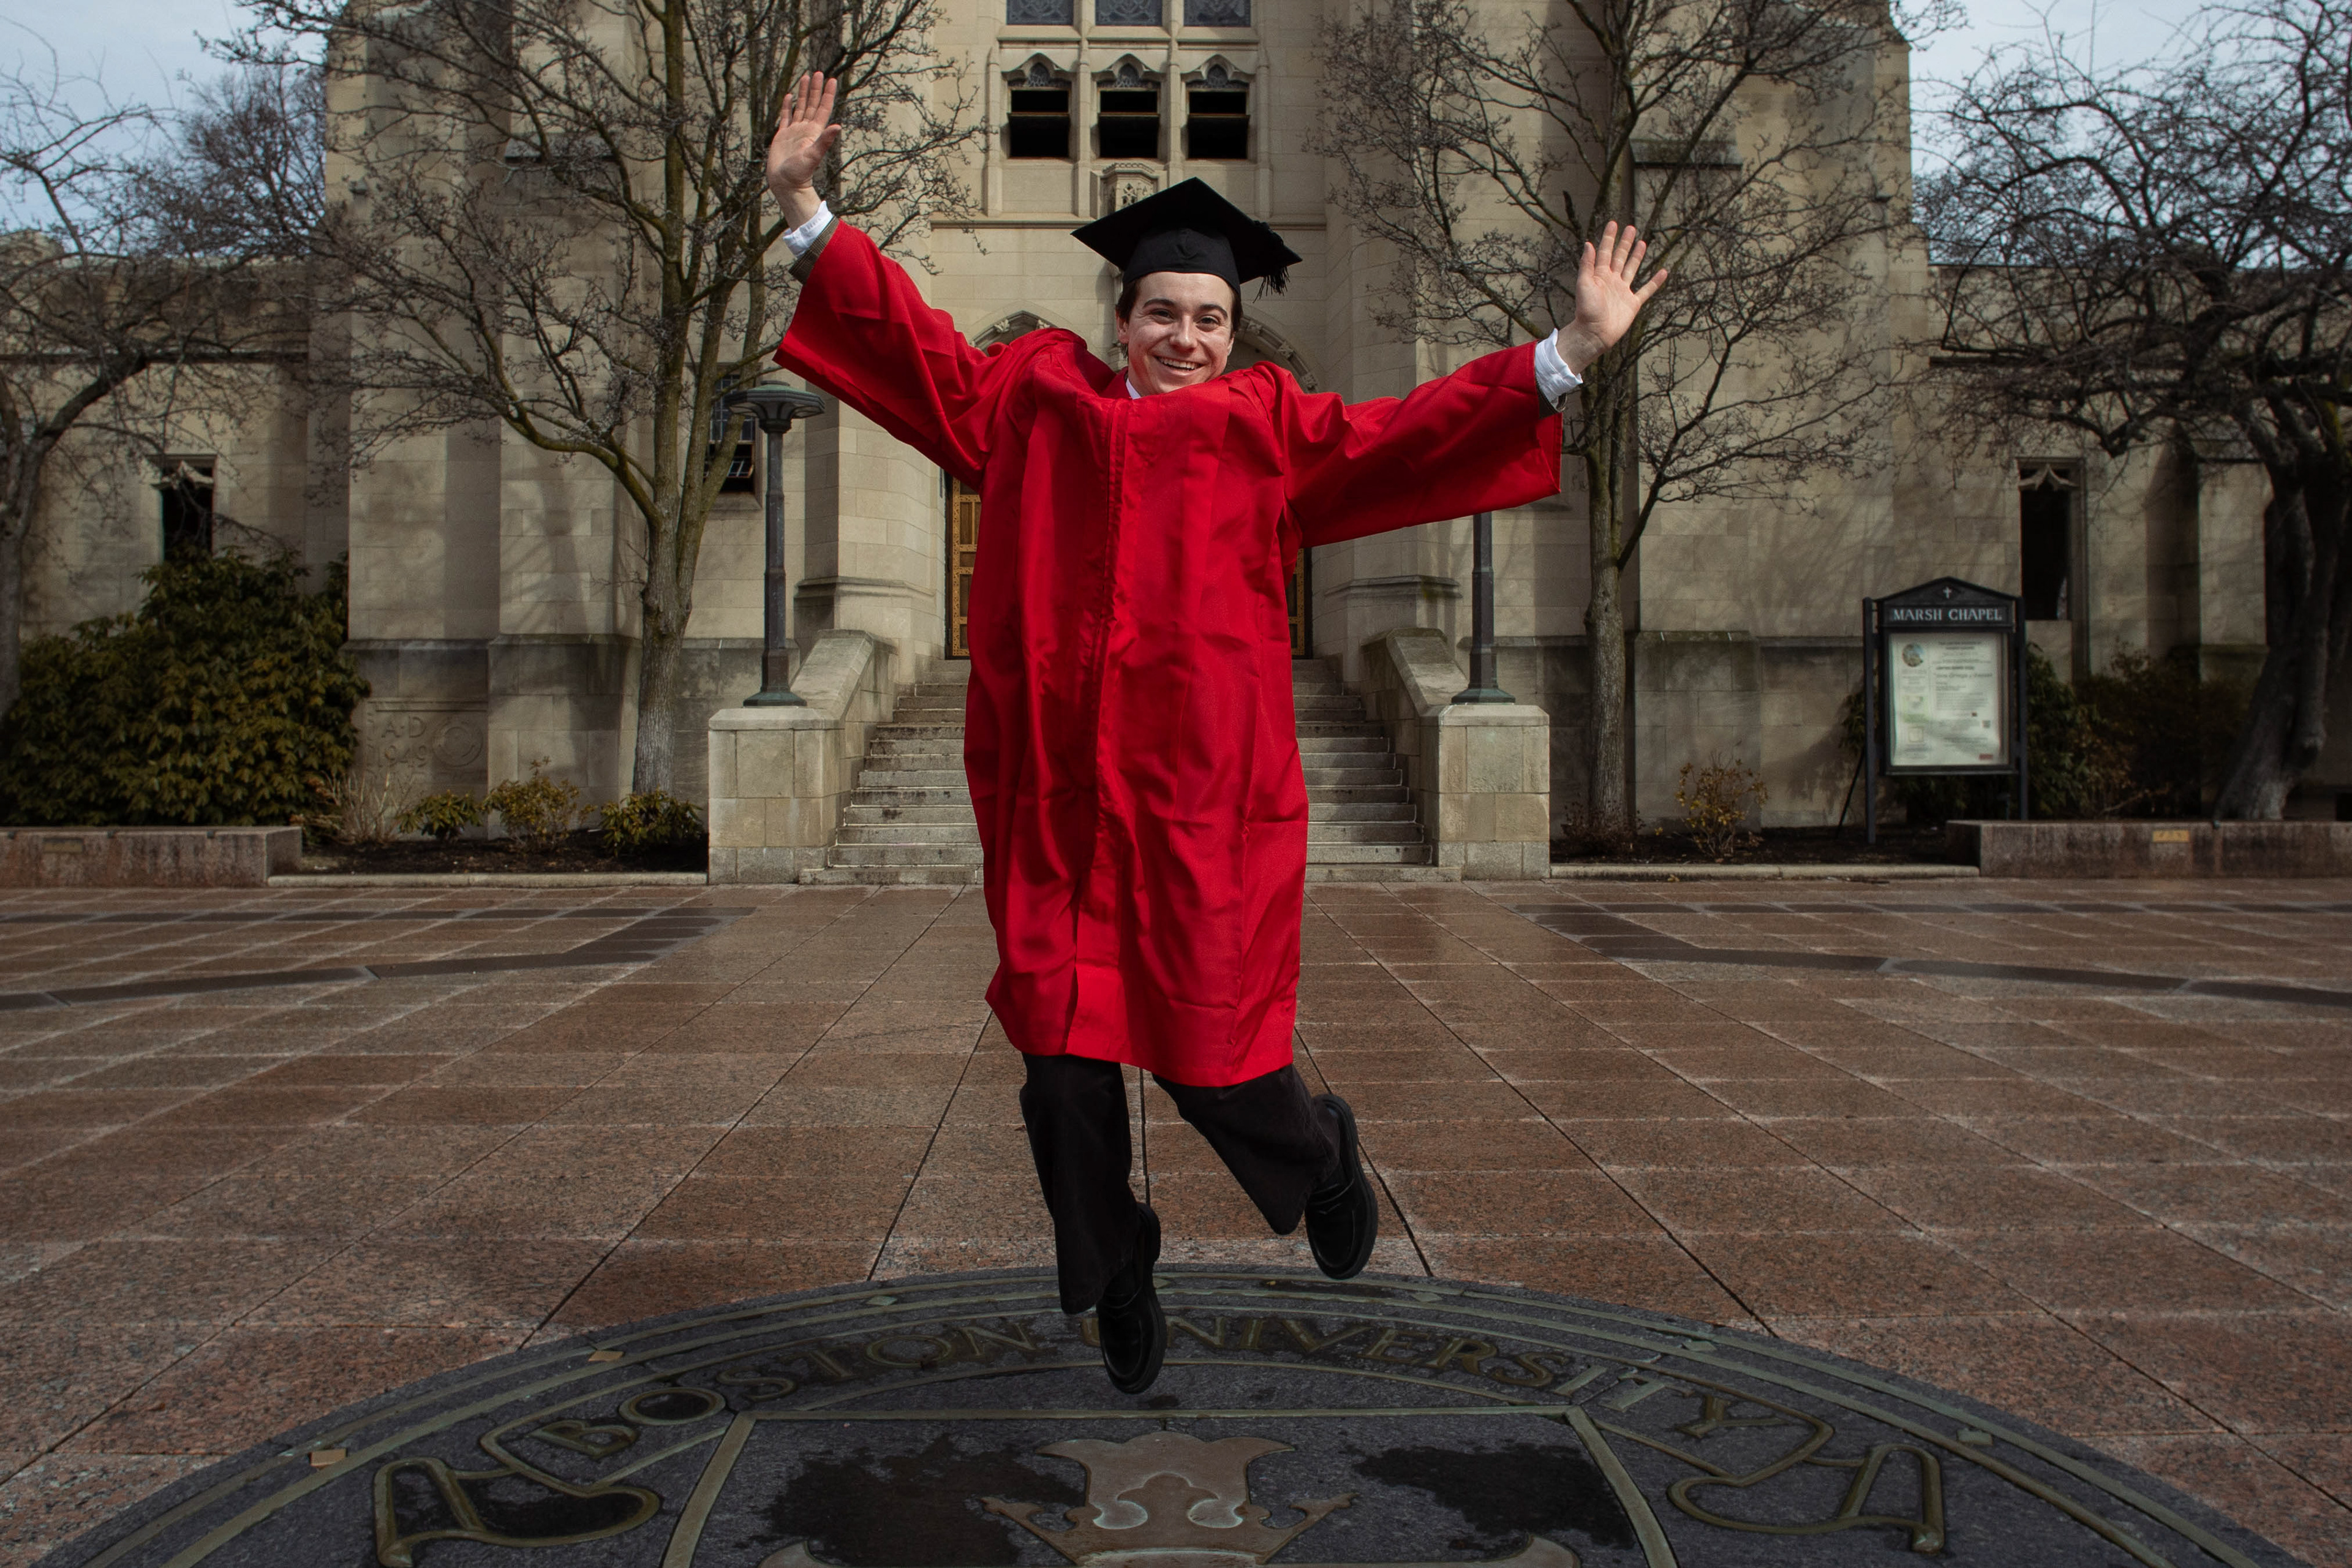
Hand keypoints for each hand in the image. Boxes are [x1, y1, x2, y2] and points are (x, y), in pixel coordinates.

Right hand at [766, 71, 840, 227]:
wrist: (785, 184)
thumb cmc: (799, 173)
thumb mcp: (813, 156)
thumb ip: (824, 141)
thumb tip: (838, 127)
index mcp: (814, 132)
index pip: (823, 108)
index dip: (828, 94)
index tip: (832, 80)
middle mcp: (806, 129)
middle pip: (812, 104)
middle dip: (816, 88)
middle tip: (819, 72)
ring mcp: (794, 132)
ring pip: (800, 107)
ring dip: (804, 93)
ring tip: (806, 77)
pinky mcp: (782, 136)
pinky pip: (786, 117)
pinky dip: (787, 106)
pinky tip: (789, 96)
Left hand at [1553, 221, 1668, 375]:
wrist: (1594, 334)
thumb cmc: (1586, 310)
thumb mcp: (1584, 284)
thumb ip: (1587, 264)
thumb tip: (1588, 243)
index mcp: (1599, 275)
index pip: (1605, 252)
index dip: (1609, 238)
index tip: (1614, 223)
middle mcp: (1612, 281)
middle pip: (1620, 257)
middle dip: (1625, 243)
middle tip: (1631, 228)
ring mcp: (1623, 291)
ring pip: (1631, 269)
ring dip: (1636, 257)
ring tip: (1642, 243)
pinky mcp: (1632, 303)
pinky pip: (1646, 290)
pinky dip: (1655, 282)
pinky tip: (1663, 272)